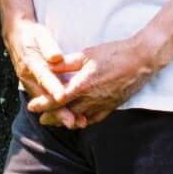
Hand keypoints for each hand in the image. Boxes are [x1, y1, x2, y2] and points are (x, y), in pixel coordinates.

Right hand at [2, 17, 87, 129]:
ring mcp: (31, 85)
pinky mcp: (36, 88)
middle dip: (59, 111)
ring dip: (60, 115)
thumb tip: (56, 57)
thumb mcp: (40, 35)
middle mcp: (29, 79)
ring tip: (78, 123)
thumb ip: (48, 46)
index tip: (63, 97)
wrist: (17, 37)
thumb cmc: (32, 35)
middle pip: (45, 98)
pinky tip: (72, 117)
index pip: (44, 78)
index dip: (53, 88)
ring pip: (46, 104)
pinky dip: (58, 111)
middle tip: (74, 121)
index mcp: (31, 65)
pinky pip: (46, 102)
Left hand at [26, 35, 155, 127]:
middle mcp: (91, 99)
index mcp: (83, 85)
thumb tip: (49, 66)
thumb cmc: (114, 53)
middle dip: (52, 116)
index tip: (32, 106)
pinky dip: (83, 120)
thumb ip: (67, 63)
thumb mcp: (87, 54)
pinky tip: (79, 118)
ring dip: (66, 120)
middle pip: (65, 114)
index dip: (43, 104)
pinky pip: (93, 119)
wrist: (141, 60)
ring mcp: (102, 105)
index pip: (57, 99)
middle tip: (41, 118)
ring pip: (79, 118)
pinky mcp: (111, 107)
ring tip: (56, 120)